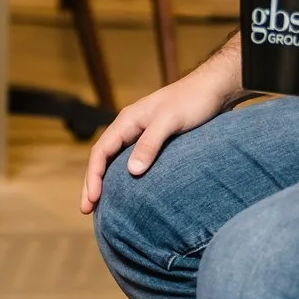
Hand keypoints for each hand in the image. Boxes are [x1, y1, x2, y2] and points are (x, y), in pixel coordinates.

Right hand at [81, 53, 236, 208]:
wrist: (213, 89)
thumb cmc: (192, 101)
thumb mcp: (170, 121)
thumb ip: (150, 144)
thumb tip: (132, 171)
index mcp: (127, 121)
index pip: (101, 151)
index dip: (94, 176)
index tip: (93, 199)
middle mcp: (129, 128)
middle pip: (102, 158)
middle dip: (92, 183)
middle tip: (85, 209)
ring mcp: (141, 134)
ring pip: (115, 160)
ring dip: (105, 181)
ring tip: (100, 205)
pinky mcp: (154, 141)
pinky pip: (131, 161)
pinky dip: (123, 177)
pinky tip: (126, 191)